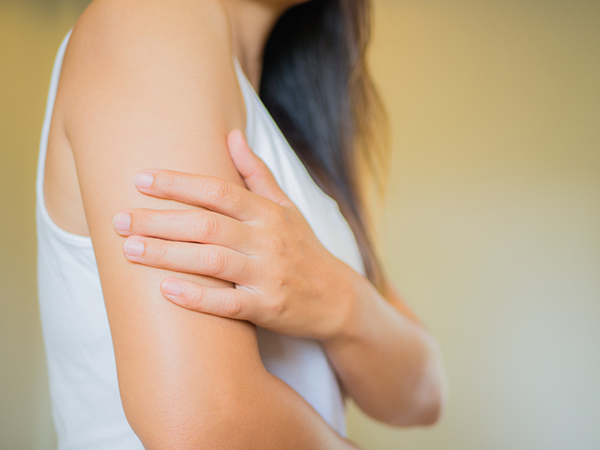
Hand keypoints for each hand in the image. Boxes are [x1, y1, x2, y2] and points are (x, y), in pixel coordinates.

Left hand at [112, 129, 360, 340]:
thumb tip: (232, 134)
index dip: (179, 183)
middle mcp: (268, 241)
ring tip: (129, 250)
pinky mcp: (268, 309)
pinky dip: (197, 298)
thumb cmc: (303, 248)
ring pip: (212, 262)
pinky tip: (165, 290)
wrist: (337, 297)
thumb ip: (256, 173)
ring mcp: (268, 276)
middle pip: (207, 225)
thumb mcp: (286, 207)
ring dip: (168, 255)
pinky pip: (229, 305)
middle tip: (119, 220)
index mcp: (268, 213)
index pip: (219, 191)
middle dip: (159, 221)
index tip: (140, 179)